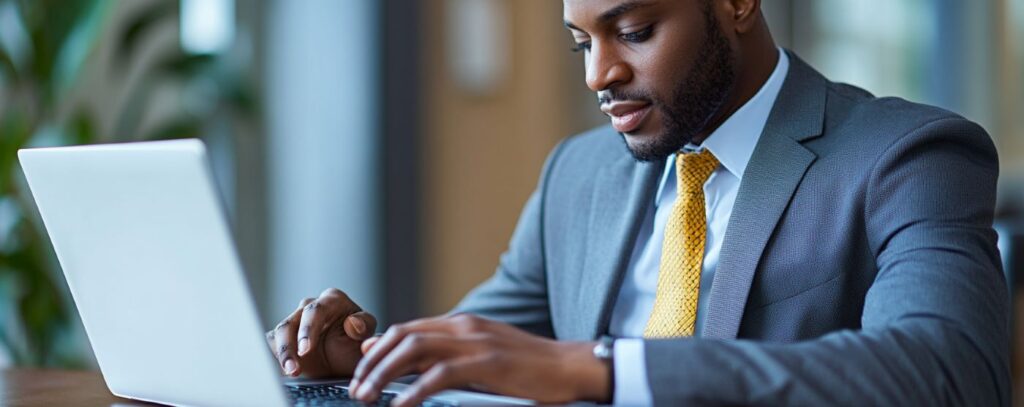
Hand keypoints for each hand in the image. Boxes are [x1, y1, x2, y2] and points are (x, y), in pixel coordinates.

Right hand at [265, 288, 377, 377]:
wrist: (348, 363)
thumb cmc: (358, 345)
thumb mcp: (366, 336)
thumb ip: (364, 327)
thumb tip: (353, 323)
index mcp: (332, 300)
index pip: (315, 310)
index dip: (308, 329)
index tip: (305, 349)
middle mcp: (311, 307)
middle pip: (292, 321)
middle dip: (290, 346)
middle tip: (294, 367)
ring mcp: (296, 321)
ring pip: (279, 332)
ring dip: (282, 354)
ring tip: (290, 372)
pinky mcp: (285, 337)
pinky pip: (273, 343)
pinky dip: (274, 356)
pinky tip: (281, 370)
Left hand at [348, 313, 609, 405]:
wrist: (569, 367)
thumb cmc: (530, 368)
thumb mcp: (485, 355)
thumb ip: (454, 356)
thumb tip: (417, 367)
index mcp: (462, 324)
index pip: (408, 328)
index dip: (379, 348)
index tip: (360, 369)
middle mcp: (464, 327)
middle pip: (403, 336)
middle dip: (373, 362)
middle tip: (356, 388)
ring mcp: (475, 342)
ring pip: (414, 350)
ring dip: (384, 373)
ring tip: (368, 396)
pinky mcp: (486, 362)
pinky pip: (439, 375)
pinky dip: (414, 390)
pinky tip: (402, 405)